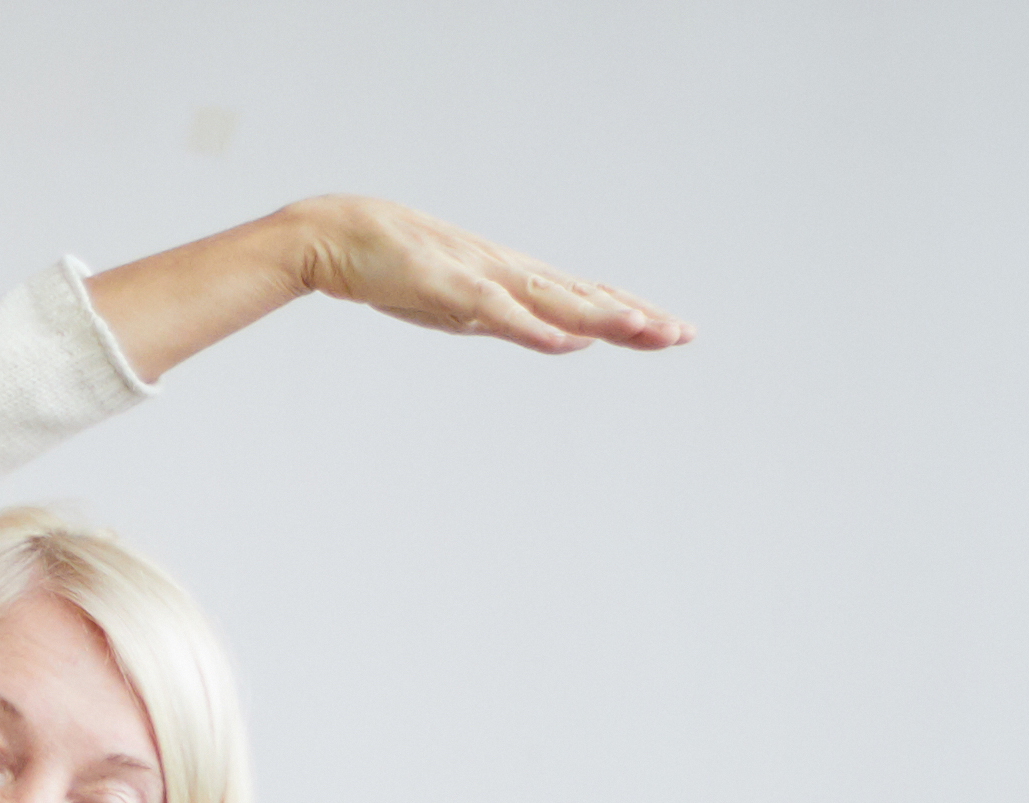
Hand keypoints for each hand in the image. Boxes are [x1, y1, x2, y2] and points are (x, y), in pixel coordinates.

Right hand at [86, 199, 682, 381]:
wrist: (343, 234)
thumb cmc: (396, 268)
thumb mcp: (463, 307)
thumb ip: (512, 322)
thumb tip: (563, 339)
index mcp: (514, 283)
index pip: (585, 300)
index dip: (631, 314)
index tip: (672, 331)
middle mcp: (510, 276)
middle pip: (583, 299)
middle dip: (635, 318)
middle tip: (684, 335)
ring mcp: (482, 279)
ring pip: (553, 301)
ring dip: (599, 317)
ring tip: (644, 330)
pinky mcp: (451, 287)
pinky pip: (499, 312)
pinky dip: (533, 327)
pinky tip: (565, 342)